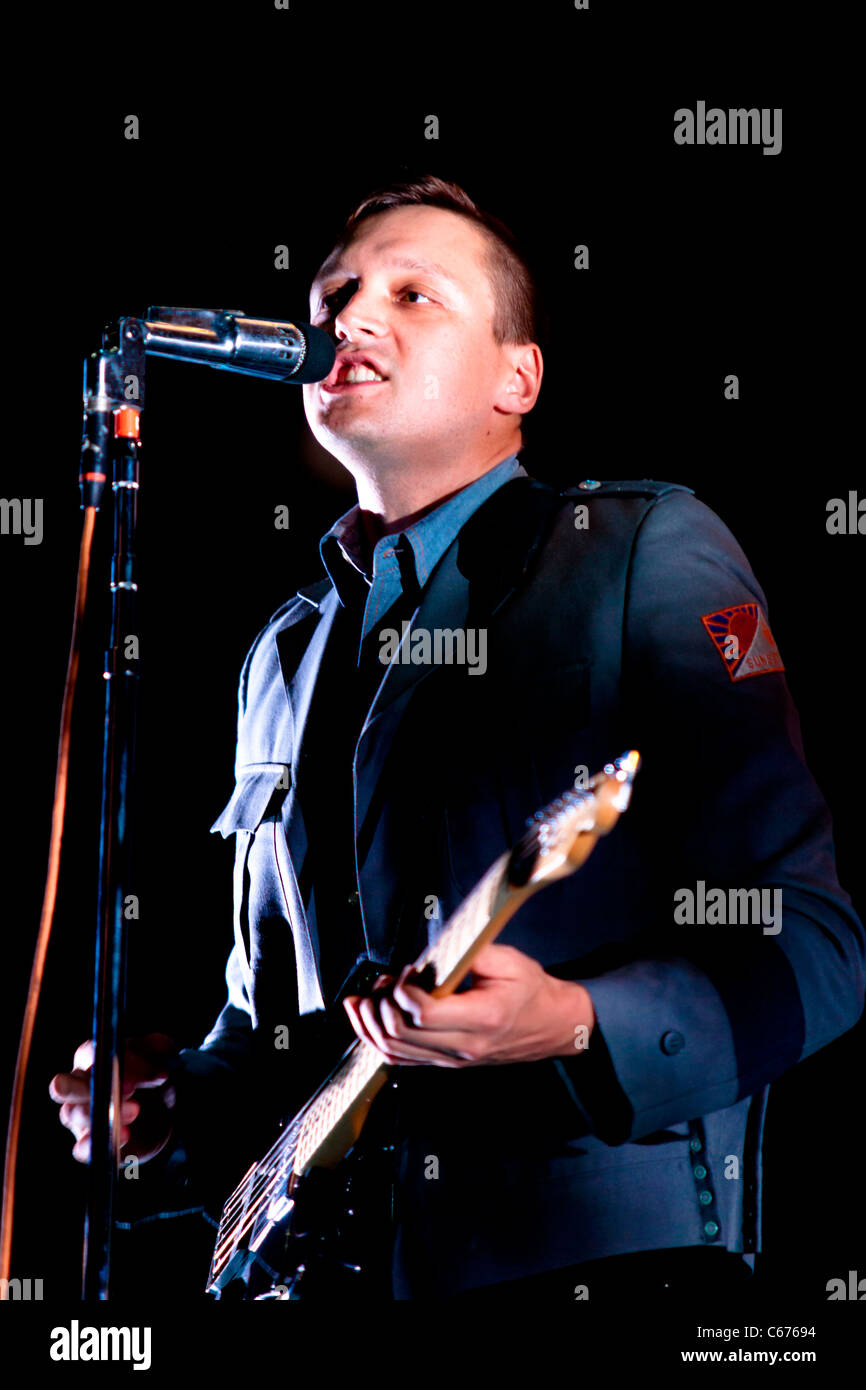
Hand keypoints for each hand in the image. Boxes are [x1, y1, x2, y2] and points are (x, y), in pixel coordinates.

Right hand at [49, 1033, 177, 1163]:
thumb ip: (159, 1048)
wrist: (168, 1114)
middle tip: (126, 1091)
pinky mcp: (90, 1144)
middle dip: (87, 1088)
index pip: (85, 1054)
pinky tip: (123, 1136)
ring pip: (71, 1114)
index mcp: (93, 1058)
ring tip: (137, 1110)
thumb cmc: (156, 1077)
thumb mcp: (163, 1057)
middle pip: (63, 1086)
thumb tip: (154, 1050)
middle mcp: (79, 1087)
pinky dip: (95, 1144)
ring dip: (103, 1113)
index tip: (133, 1074)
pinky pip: (80, 1148)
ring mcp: (81, 1117)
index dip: (107, 1063)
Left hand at [342, 944, 595, 1067]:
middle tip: (382, 980)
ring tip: (367, 998)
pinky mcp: (445, 1062)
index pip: (425, 1013)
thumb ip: (467, 953)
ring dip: (370, 1023)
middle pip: (401, 1034)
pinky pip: (400, 1059)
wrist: (551, 1024)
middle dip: (380, 1003)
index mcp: (482, 1018)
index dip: (403, 989)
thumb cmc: (531, 991)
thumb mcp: (508, 960)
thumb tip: (430, 952)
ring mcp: (453, 1059)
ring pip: (394, 1051)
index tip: (407, 970)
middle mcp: (465, 1045)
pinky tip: (369, 1017)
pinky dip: (377, 1039)